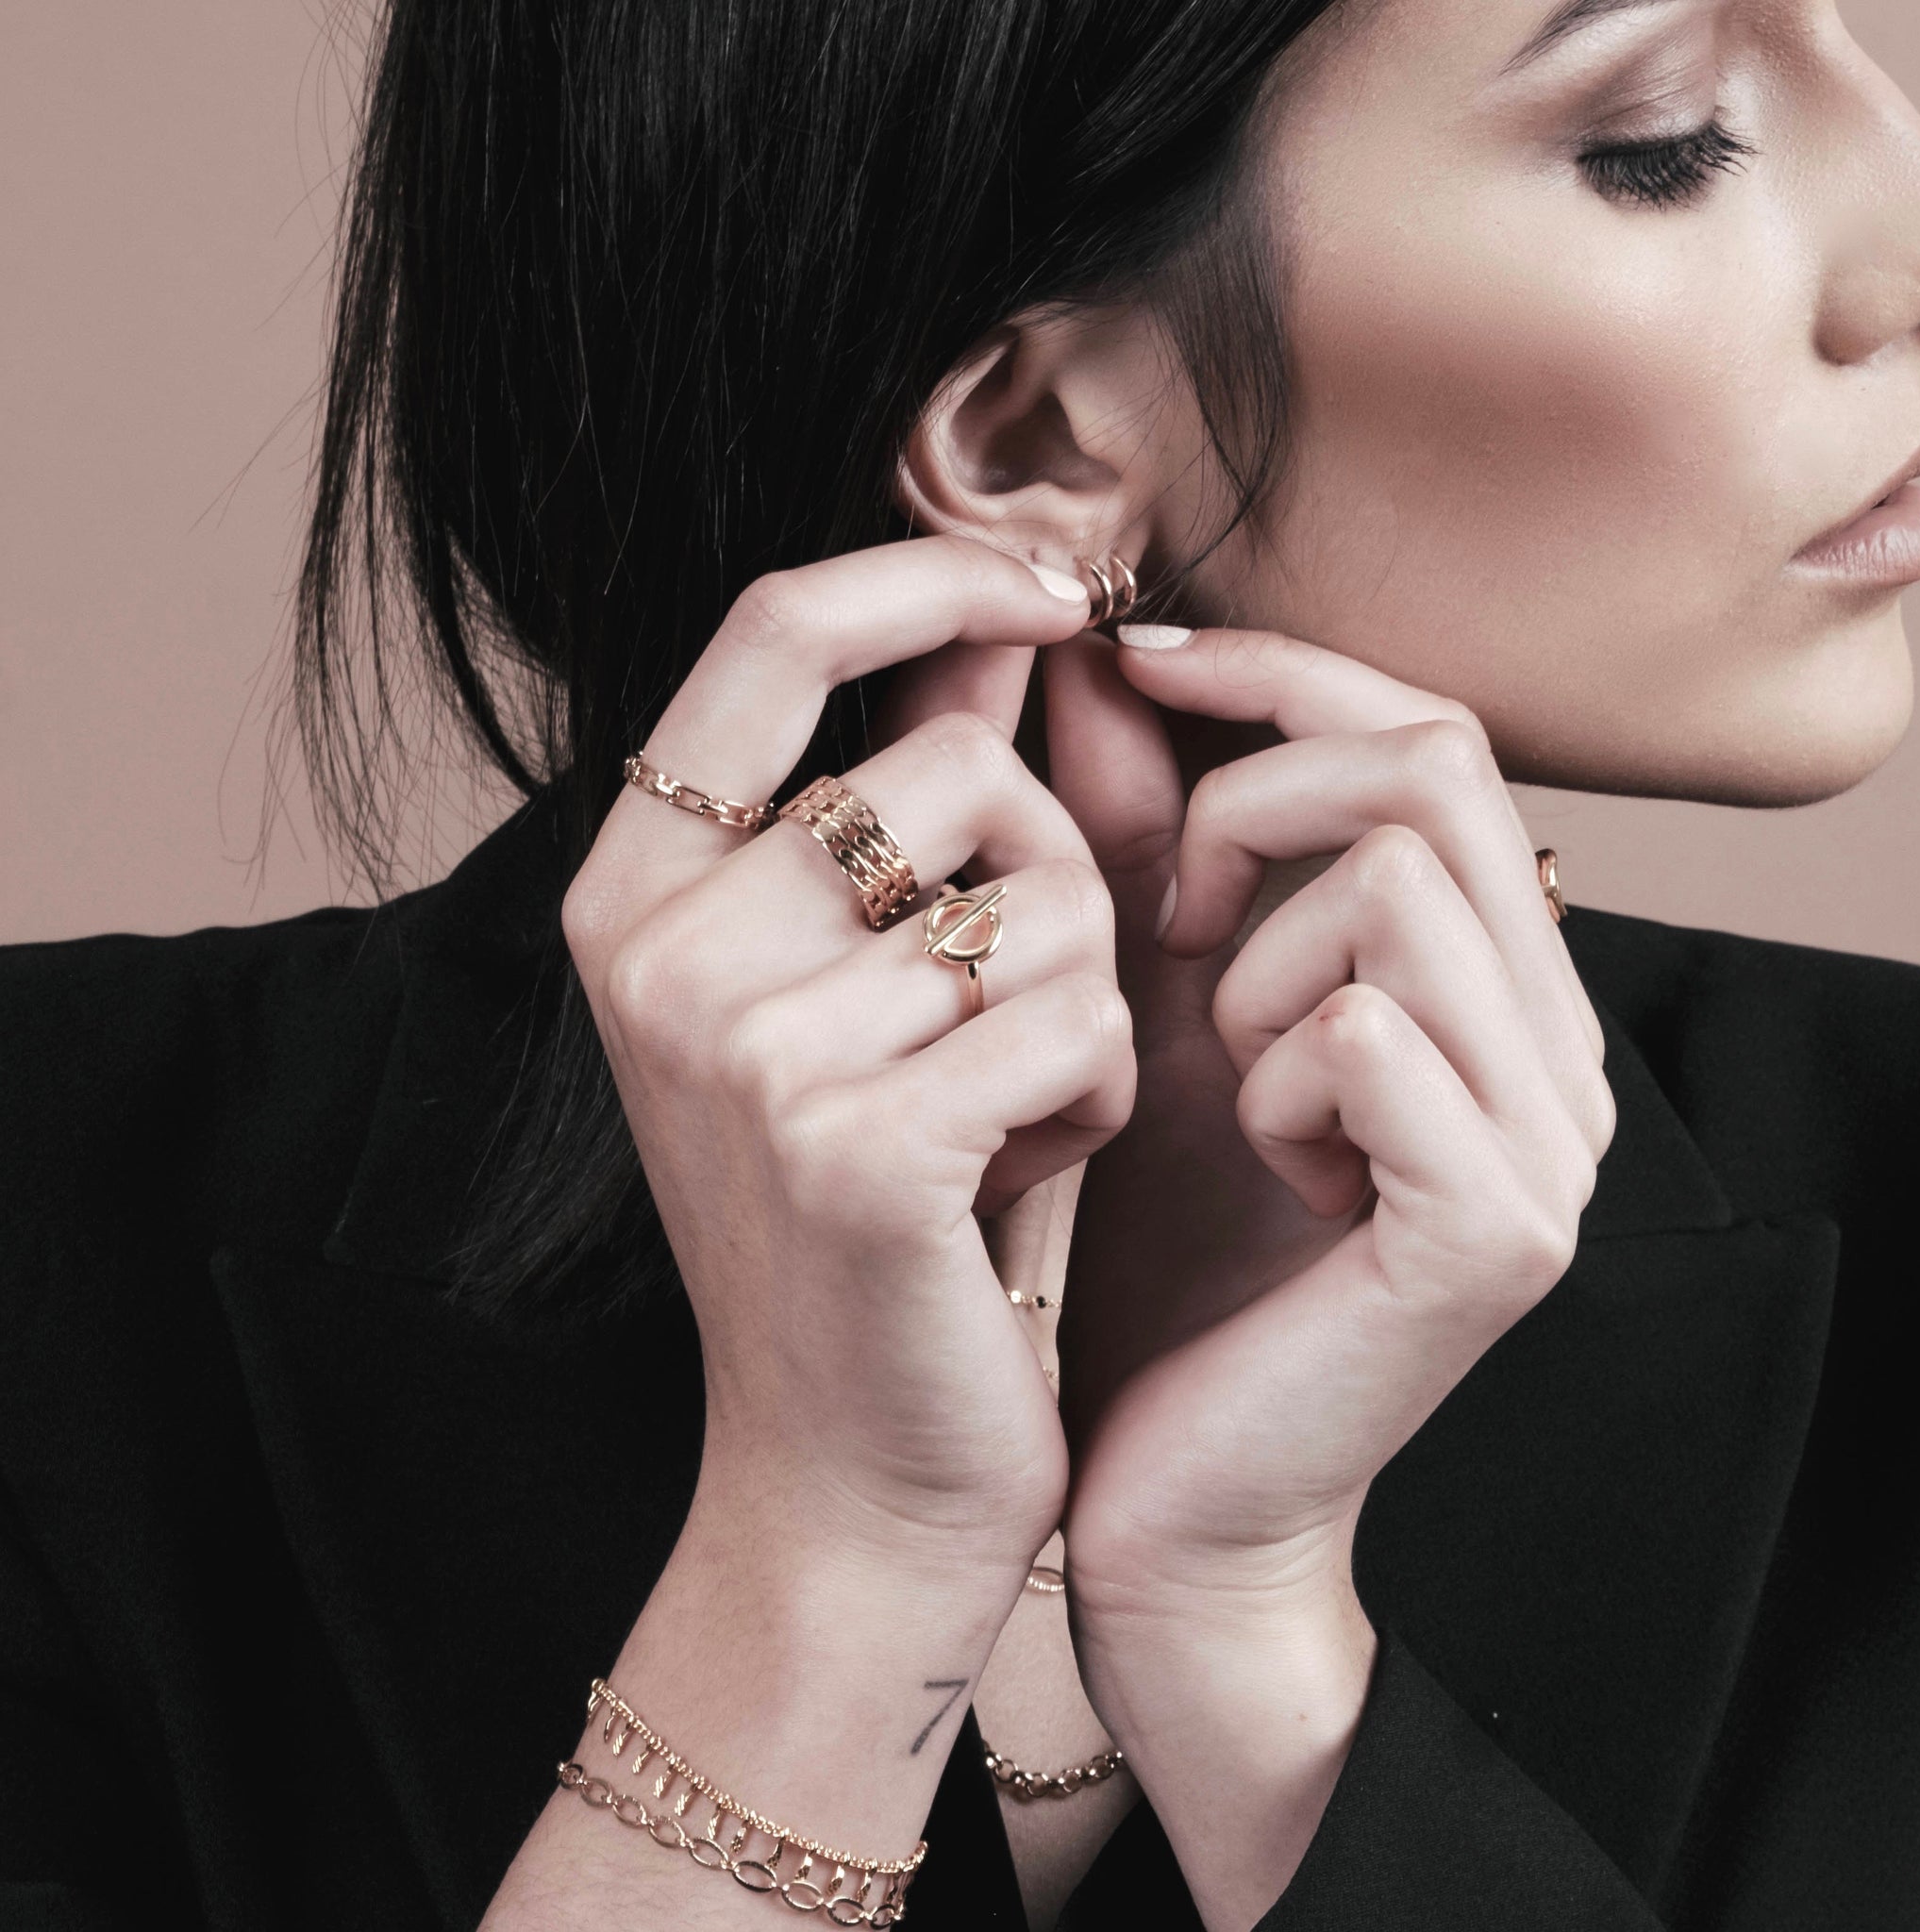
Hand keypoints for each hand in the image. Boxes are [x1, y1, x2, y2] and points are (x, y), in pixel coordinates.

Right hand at [562, 537, 1133, 1576]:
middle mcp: (661, 953)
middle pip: (963, 770)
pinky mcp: (854, 1147)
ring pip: (1050, 900)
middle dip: (1054, 878)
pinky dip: (1100, 1095)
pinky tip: (1025, 1174)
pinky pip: (1077, 1021)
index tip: (1044, 591)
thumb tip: (1012, 610)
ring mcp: (741, 1050)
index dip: (924, 575)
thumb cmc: (868, 1208)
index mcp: (634, 891)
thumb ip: (916, 792)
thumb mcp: (853, 984)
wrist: (844, 1470)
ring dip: (1081, 1005)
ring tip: (1005, 1107)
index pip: (775, 629)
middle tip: (1011, 1012)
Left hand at [1040, 628, 1613, 1925]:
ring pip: (1393, 888)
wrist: (1169, 1491)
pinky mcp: (1498, 1228)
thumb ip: (1136, 840)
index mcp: (1490, 982)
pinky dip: (1270, 1071)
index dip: (1283, 675)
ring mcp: (1548, 1138)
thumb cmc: (1156, 1249)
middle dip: (1252, 807)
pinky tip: (1264, 1164)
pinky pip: (1370, 1026)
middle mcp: (1555, 1044)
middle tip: (1164, 915)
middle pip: (1435, 771)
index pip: (1433, 736)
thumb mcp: (1145, 1012)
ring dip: (1248, 966)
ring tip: (1221, 1079)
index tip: (1137, 663)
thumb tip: (1097, 663)